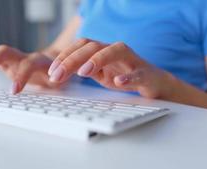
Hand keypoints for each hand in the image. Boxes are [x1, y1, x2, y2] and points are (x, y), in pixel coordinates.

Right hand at [0, 45, 61, 93]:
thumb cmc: (59, 76)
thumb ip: (59, 82)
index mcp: (40, 62)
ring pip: (0, 52)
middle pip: (8, 51)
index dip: (20, 76)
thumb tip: (55, 85)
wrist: (58, 66)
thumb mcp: (63, 81)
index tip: (13, 91)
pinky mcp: (11, 63)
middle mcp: (26, 58)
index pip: (29, 65)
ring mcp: (17, 59)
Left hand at [48, 38, 168, 97]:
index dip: (65, 57)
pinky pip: (138, 73)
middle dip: (72, 60)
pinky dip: (128, 77)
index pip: (81, 46)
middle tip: (57, 76)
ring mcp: (132, 61)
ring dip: (97, 60)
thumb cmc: (126, 76)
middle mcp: (116, 51)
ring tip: (83, 72)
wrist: (155, 83)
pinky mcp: (145, 73)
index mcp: (104, 51)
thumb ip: (86, 69)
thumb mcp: (102, 74)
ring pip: (115, 51)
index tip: (51, 72)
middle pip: (93, 47)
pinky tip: (118, 82)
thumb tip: (63, 71)